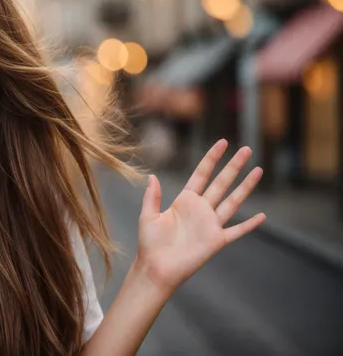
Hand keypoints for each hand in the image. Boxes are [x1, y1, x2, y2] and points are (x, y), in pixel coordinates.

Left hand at [136, 140, 265, 293]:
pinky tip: (262, 216)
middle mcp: (200, 209)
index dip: (212, 158)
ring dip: (246, 186)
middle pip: (221, 182)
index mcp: (184, 201)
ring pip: (233, 201)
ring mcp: (210, 224)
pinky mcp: (217, 240)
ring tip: (258, 170)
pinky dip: (250, 224)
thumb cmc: (149, 244)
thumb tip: (152, 176)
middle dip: (234, 166)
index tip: (222, 143)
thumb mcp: (148, 216)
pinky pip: (237, 230)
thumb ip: (152, 197)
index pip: (202, 174)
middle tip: (247, 149)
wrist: (157, 268)